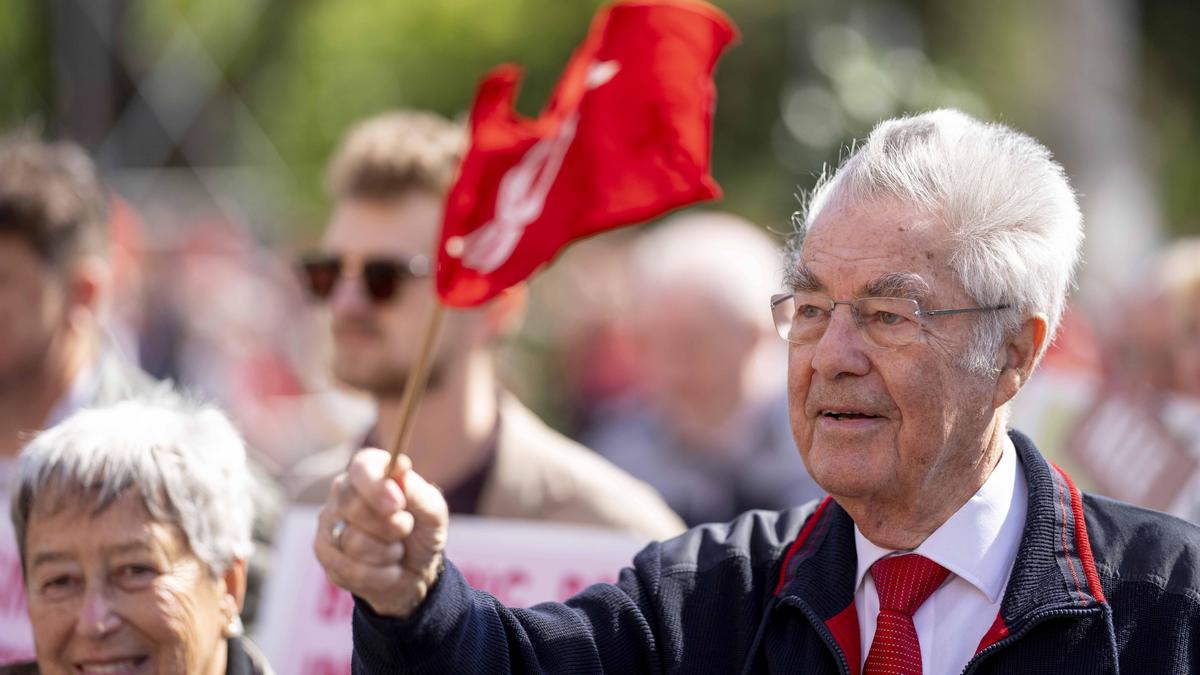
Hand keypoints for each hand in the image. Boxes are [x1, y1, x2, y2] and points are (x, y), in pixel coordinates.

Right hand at [314, 448, 448, 617]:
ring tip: (396, 551)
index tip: (398, 505)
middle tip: (405, 529)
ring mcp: (329, 522)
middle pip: (351, 505)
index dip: (377, 488)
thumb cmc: (422, 533)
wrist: (414, 571)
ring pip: (352, 541)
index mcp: (370, 471)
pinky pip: (348, 569)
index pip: (361, 468)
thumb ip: (417, 490)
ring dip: (387, 553)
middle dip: (388, 527)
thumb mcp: (432, 511)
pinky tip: (386, 570)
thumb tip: (399, 466)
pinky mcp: (324, 553)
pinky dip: (377, 575)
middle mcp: (343, 492)